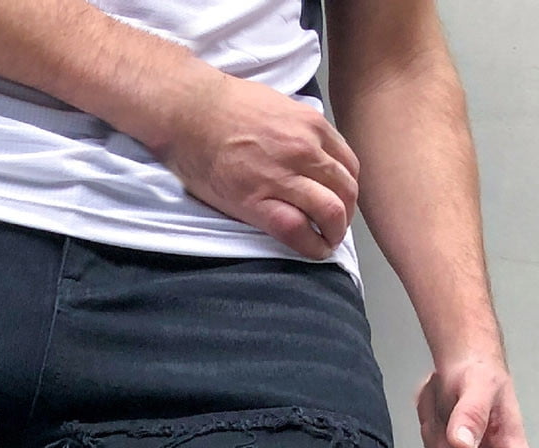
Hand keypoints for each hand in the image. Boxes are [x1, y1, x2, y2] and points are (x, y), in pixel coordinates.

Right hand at [148, 71, 358, 261]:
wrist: (190, 112)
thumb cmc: (226, 106)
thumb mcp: (279, 106)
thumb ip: (300, 130)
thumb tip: (310, 151)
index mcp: (311, 126)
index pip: (348, 165)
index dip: (348, 190)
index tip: (341, 202)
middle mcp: (304, 150)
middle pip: (346, 191)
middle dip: (346, 215)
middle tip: (336, 228)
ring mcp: (282, 178)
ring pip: (330, 212)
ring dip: (334, 234)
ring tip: (327, 243)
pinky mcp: (257, 202)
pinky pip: (297, 231)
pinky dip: (312, 246)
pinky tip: (315, 251)